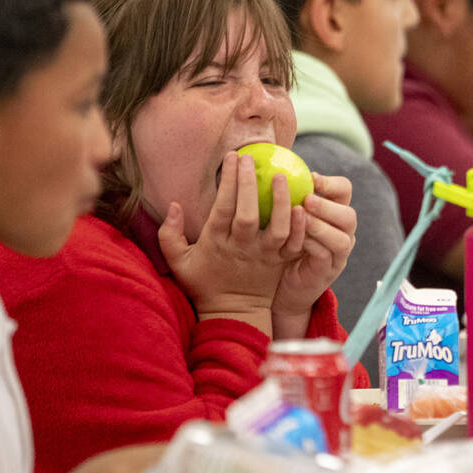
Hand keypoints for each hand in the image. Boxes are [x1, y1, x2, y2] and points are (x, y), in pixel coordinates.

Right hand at [158, 151, 303, 330]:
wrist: (233, 314)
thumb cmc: (204, 284)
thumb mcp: (178, 262)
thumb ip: (168, 235)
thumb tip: (173, 206)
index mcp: (216, 243)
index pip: (222, 208)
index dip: (228, 182)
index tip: (232, 157)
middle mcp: (241, 248)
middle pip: (247, 214)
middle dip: (249, 184)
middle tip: (252, 159)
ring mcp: (264, 256)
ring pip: (276, 228)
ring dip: (280, 201)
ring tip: (282, 176)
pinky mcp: (281, 262)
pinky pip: (294, 244)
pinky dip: (300, 227)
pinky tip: (303, 206)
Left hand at [271, 173, 355, 323]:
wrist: (279, 283)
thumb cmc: (278, 242)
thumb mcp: (281, 215)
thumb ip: (283, 194)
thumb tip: (264, 163)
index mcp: (333, 212)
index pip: (344, 191)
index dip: (331, 183)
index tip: (310, 177)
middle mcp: (341, 232)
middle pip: (349, 215)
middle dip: (328, 206)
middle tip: (307, 199)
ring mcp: (337, 254)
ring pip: (343, 238)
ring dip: (321, 226)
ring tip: (301, 218)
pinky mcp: (328, 271)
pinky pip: (327, 256)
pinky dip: (313, 245)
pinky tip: (296, 240)